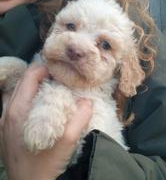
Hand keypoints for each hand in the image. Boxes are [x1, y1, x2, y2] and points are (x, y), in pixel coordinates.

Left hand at [0, 64, 92, 179]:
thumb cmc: (45, 166)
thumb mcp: (67, 142)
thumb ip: (80, 118)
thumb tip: (87, 101)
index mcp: (19, 111)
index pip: (30, 77)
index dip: (45, 68)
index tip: (60, 69)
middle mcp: (8, 113)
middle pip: (23, 82)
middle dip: (41, 75)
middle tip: (59, 75)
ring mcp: (5, 121)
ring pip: (19, 92)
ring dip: (35, 85)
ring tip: (51, 85)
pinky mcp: (6, 129)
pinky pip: (17, 103)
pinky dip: (30, 97)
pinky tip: (42, 102)